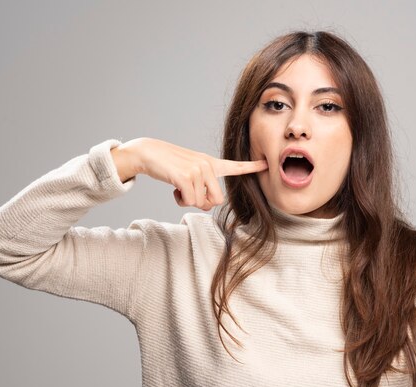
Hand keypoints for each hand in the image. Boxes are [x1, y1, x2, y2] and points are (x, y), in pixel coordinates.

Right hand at [118, 138, 267, 210]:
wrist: (149, 153)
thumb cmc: (169, 165)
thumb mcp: (190, 171)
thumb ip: (203, 186)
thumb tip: (207, 204)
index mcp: (211, 163)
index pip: (234, 165)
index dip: (251, 166)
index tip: (266, 164)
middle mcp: (207, 165)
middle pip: (217, 200)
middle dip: (202, 203)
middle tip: (189, 195)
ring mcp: (198, 170)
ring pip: (201, 202)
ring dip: (188, 201)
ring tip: (180, 188)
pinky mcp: (186, 177)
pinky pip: (190, 201)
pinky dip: (180, 200)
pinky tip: (174, 189)